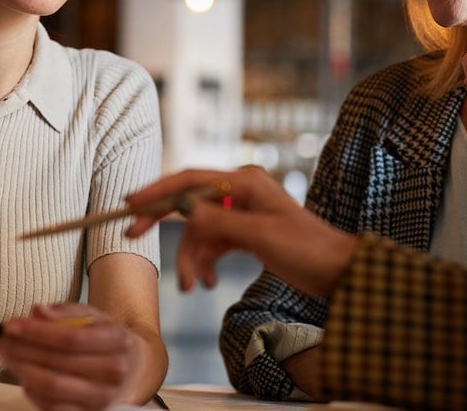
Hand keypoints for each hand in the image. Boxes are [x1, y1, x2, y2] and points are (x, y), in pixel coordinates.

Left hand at [0, 303, 139, 410]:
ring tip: (7, 355)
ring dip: (22, 370)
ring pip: (51, 386)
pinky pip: (51, 405)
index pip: (71, 338)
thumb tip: (37, 312)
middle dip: (22, 350)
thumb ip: (64, 312)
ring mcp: (102, 396)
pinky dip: (31, 389)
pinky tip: (23, 373)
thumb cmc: (105, 338)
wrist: (131, 368)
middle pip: (58, 363)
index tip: (11, 326)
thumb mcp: (92, 316)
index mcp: (117, 341)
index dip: (37, 333)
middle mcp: (114, 371)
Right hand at [125, 166, 358, 297]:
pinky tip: (206, 282)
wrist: (337, 271)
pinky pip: (214, 243)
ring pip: (200, 231)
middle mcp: (240, 191)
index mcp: (244, 181)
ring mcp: (242, 212)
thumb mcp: (258, 235)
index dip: (157, 191)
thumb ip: (217, 221)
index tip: (130, 203)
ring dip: (192, 257)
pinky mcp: (246, 233)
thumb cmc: (306, 249)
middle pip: (189, 204)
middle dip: (165, 226)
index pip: (189, 180)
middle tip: (132, 237)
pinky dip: (206, 261)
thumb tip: (180, 211)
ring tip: (192, 286)